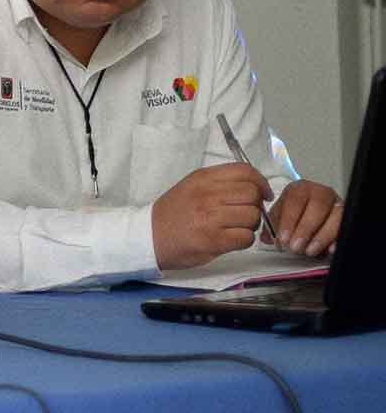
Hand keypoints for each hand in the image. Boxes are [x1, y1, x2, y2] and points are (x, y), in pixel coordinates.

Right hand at [151, 162, 269, 269]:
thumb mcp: (190, 187)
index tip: (263, 193)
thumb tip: (253, 186)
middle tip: (245, 213)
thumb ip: (218, 182)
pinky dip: (244, 240)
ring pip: (252, 216)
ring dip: (250, 225)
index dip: (261, 182)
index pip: (244, 171)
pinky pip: (246, 237)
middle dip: (255, 205)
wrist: (148, 236)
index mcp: (202, 178)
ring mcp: (210, 217)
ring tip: (236, 227)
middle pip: (252, 194)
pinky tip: (231, 239)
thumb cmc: (172, 214)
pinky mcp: (213, 239)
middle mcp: (207, 194)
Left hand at [268, 179, 341, 255]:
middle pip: (317, 207)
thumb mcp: (280, 214)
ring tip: (309, 251)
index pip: (295, 200)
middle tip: (295, 246)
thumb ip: (273, 224)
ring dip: (321, 237)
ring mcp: (337, 204)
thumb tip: (267, 238)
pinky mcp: (347, 217)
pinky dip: (337, 240)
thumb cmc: (295, 212)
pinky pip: (345, 227)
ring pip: (335, 217)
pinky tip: (328, 250)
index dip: (289, 220)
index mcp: (301, 189)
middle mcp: (321, 193)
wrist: (311, 211)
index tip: (283, 238)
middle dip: (305, 229)